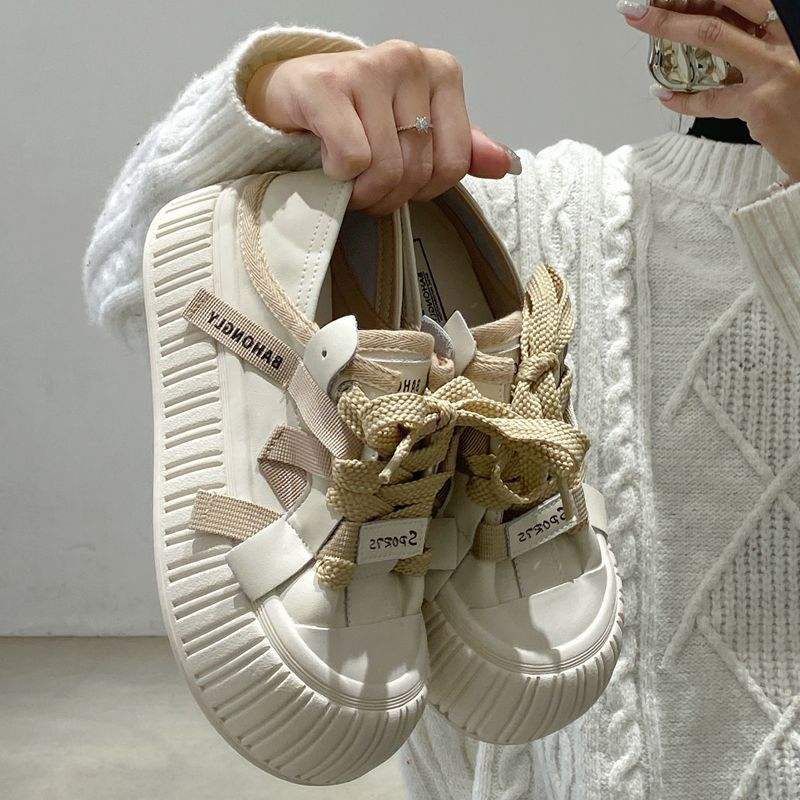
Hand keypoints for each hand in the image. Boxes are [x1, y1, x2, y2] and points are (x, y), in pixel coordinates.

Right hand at [246, 40, 519, 213]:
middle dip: (388, 195)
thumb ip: (460, 147)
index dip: (424, 191)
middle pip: (417, 170)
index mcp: (441, 72)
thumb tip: (508, 164)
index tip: (399, 180)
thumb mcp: (415, 131)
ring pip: (385, 169)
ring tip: (346, 175)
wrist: (290, 96)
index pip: (454, 164)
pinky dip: (336, 174)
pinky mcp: (327, 84)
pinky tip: (326, 156)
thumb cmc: (356, 117)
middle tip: (365, 184)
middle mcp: (409, 60)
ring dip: (361, 191)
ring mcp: (368, 67)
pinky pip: (352, 159)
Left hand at [619, 0, 799, 181]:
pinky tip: (663, 94)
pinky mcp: (761, 104)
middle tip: (644, 3)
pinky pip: (712, 98)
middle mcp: (788, 36)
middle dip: (678, 2)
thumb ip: (757, 40)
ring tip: (641, 22)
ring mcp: (775, 69)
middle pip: (725, 6)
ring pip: (713, 36)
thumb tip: (708, 27)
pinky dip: (684, 98)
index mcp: (792, 22)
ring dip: (670, 27)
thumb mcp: (786, 57)